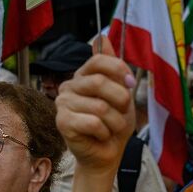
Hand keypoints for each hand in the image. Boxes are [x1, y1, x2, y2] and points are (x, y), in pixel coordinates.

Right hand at [55, 36, 135, 173]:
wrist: (106, 155)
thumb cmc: (113, 124)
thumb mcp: (120, 93)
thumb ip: (113, 67)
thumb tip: (101, 36)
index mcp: (82, 76)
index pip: (98, 60)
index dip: (119, 70)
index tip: (130, 84)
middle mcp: (69, 86)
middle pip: (100, 82)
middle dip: (120, 100)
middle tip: (123, 113)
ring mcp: (62, 104)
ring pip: (100, 107)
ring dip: (115, 122)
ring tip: (111, 128)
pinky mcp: (62, 122)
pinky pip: (93, 123)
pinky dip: (105, 132)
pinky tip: (100, 136)